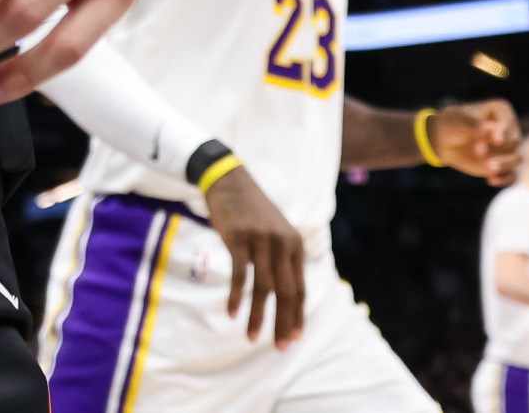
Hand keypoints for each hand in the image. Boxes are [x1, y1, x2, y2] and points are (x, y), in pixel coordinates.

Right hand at [201, 166, 305, 348]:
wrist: (228, 180)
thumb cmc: (250, 210)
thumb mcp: (275, 231)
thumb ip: (283, 257)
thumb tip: (285, 292)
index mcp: (295, 244)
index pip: (300, 288)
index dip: (298, 315)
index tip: (294, 338)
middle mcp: (282, 243)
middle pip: (286, 292)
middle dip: (283, 323)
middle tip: (279, 347)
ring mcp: (260, 240)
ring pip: (264, 288)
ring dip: (258, 316)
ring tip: (252, 337)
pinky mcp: (238, 238)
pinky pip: (240, 276)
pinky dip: (237, 297)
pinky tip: (232, 313)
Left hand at [432, 99, 520, 183]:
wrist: (444, 141)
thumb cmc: (451, 124)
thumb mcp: (457, 121)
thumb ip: (472, 124)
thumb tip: (487, 129)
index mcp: (501, 111)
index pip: (508, 122)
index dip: (502, 131)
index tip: (494, 140)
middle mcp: (509, 129)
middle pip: (515, 141)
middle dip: (499, 148)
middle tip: (477, 151)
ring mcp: (508, 148)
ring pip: (516, 158)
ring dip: (504, 164)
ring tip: (488, 168)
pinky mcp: (504, 164)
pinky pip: (513, 175)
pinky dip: (505, 179)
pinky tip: (491, 180)